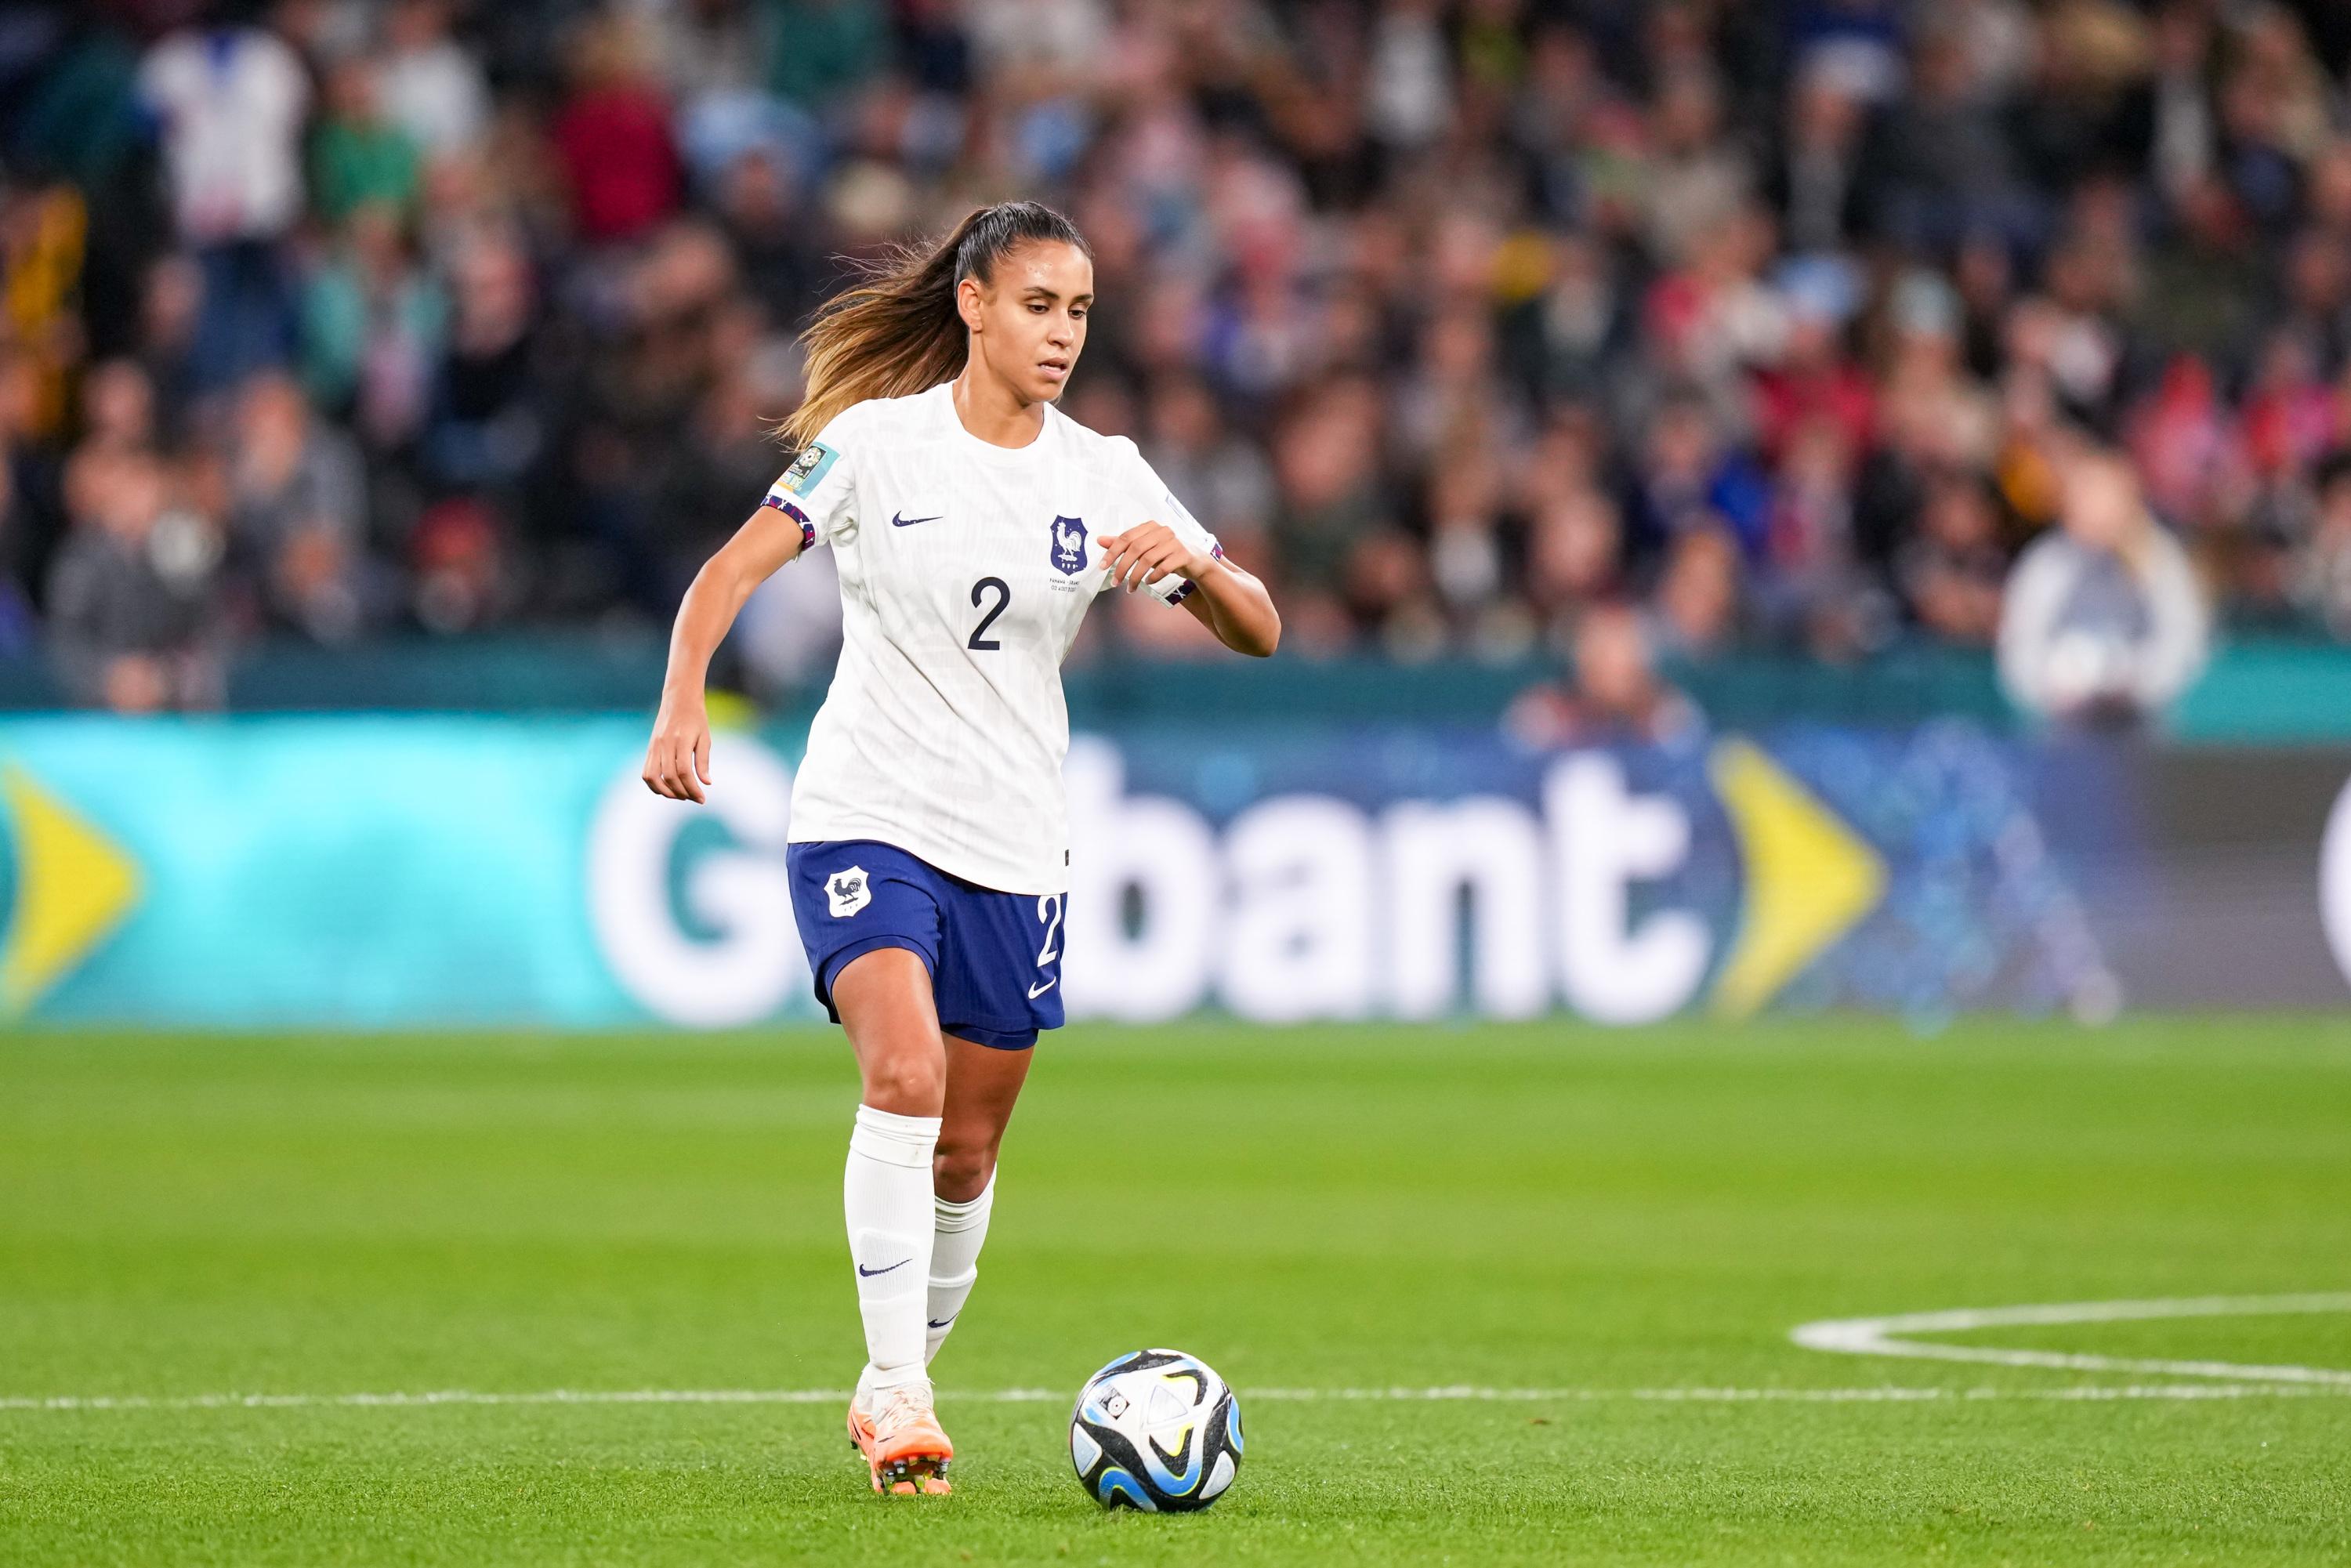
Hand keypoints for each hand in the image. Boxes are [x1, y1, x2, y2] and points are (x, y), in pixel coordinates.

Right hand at [642, 699, 712, 801]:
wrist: (679, 699)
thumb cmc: (696, 719)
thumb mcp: (705, 738)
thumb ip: (703, 761)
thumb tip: (707, 783)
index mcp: (681, 740)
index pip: (684, 772)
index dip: (693, 788)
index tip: (702, 798)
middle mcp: (664, 744)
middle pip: (669, 777)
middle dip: (682, 793)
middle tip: (694, 797)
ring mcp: (654, 746)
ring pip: (652, 777)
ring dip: (665, 792)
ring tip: (680, 795)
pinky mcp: (650, 748)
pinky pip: (646, 772)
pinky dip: (654, 784)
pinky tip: (668, 788)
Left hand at [1094, 521, 1212, 593]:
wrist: (1194, 562)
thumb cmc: (1165, 554)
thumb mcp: (1144, 549)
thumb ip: (1123, 544)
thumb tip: (1099, 540)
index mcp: (1149, 526)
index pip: (1126, 537)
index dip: (1112, 552)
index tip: (1102, 567)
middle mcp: (1162, 530)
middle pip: (1136, 548)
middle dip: (1122, 567)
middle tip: (1115, 582)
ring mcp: (1174, 542)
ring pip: (1148, 559)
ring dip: (1136, 577)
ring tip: (1130, 588)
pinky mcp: (1183, 554)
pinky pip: (1164, 567)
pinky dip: (1153, 577)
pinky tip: (1148, 583)